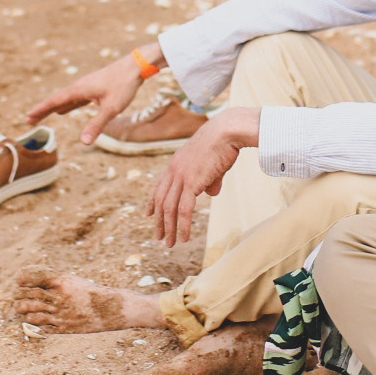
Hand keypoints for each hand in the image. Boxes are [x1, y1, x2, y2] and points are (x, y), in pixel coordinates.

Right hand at [25, 52, 146, 145]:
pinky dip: (66, 106)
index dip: (41, 110)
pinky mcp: (94, 88)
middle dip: (43, 111)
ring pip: (65, 99)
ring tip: (42, 116)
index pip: (54, 101)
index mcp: (79, 89)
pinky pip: (75, 99)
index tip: (27, 117)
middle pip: (56, 100)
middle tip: (29, 120)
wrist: (135, 66)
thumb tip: (83, 142)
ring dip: (53, 108)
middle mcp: (79, 86)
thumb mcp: (111, 109)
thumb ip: (97, 125)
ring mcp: (86, 86)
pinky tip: (63, 110)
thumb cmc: (123, 85)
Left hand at [146, 108, 258, 248]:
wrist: (226, 131)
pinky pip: (183, 210)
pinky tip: (183, 237)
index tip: (148, 214)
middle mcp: (174, 170)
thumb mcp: (212, 163)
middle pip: (161, 200)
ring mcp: (181, 176)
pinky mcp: (192, 183)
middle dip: (158, 220)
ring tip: (169, 243)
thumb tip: (211, 193)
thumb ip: (209, 179)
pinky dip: (182, 226)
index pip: (159, 186)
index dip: (153, 201)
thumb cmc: (223, 143)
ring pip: (169, 208)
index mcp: (175, 163)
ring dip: (168, 228)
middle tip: (158, 236)